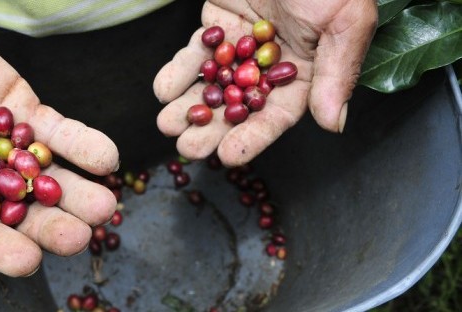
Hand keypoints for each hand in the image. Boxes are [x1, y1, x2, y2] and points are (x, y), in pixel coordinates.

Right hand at [0, 25, 118, 275]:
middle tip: (80, 236)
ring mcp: (14, 150)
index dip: (5, 249)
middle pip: (27, 212)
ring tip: (103, 203)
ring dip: (80, 191)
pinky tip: (106, 158)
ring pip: (52, 176)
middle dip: (54, 225)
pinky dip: (83, 144)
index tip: (28, 260)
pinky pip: (60, 132)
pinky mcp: (29, 115)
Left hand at [153, 0, 376, 165]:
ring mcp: (242, 46)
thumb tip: (333, 124)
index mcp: (306, 72)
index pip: (277, 115)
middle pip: (238, 107)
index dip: (253, 137)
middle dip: (211, 128)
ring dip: (189, 106)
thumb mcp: (345, 20)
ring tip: (168, 123)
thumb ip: (337, 72)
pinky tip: (163, 90)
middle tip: (187, 146)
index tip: (228, 156)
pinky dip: (178, 72)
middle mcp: (271, 65)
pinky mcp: (218, 25)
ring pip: (213, 84)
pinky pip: (195, 53)